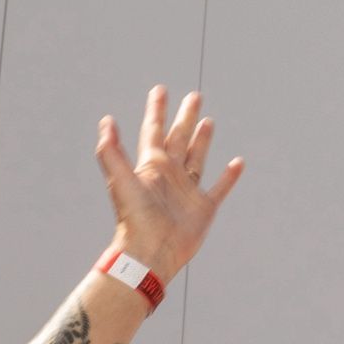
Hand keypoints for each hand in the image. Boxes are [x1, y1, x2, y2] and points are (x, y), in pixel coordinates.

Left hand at [95, 86, 243, 282]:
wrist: (149, 254)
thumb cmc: (134, 219)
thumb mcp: (121, 180)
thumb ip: (111, 151)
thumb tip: (105, 121)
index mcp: (151, 167)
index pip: (154, 131)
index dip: (156, 110)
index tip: (160, 90)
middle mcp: (169, 176)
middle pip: (179, 139)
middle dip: (185, 117)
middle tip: (193, 96)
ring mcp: (186, 192)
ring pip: (197, 158)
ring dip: (202, 140)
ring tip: (208, 122)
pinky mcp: (203, 208)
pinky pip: (219, 188)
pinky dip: (229, 177)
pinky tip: (237, 164)